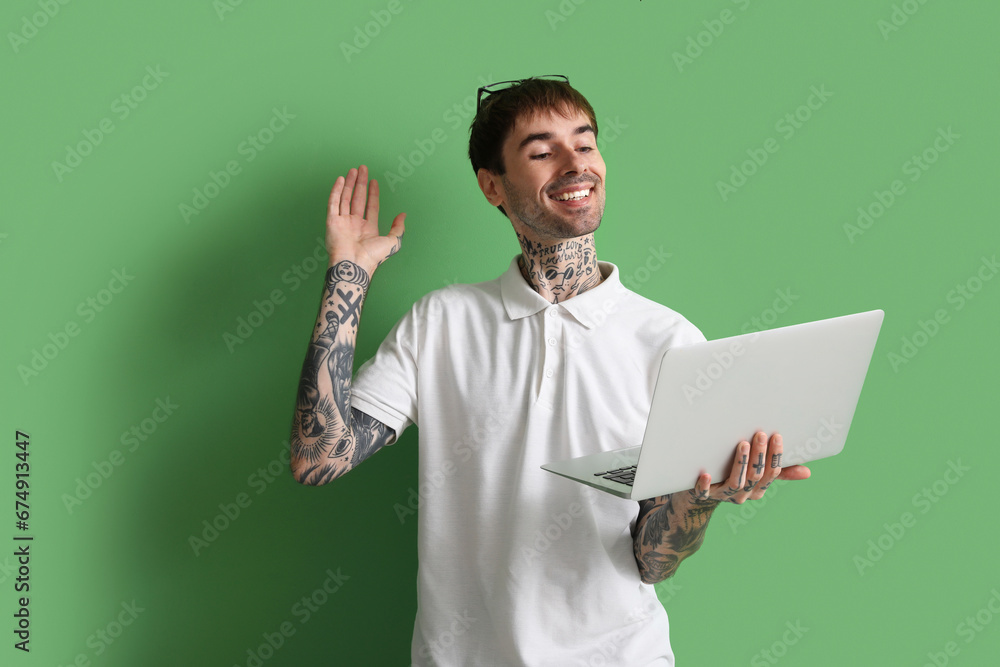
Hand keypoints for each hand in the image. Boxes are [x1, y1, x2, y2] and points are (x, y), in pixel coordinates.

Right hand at [326, 164, 404, 272]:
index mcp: (368, 229)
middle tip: (363, 169)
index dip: (373, 193)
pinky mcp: (332, 221)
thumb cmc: (372, 257)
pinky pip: (333, 203)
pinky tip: (341, 180)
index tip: (374, 181)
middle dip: (361, 183)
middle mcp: (354, 224)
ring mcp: (342, 222)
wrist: (354, 264)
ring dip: (350, 184)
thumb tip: (403, 215)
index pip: (370, 206)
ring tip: (353, 171)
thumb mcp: (392, 242)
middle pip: (358, 198)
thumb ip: (398, 228)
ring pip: (345, 198)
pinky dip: (336, 191)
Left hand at [691, 431, 810, 504]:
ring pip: (735, 482)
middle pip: (755, 476)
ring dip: (740, 464)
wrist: (701, 495)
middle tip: (760, 434)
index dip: (775, 456)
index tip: (776, 436)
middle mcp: (743, 494)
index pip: (771, 474)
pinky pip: (704, 493)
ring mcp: (723, 495)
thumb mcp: (757, 476)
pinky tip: (706, 474)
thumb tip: (808, 472)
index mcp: (758, 489)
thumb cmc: (733, 477)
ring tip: (742, 444)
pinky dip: (705, 486)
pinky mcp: (703, 495)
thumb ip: (780, 473)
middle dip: (759, 456)